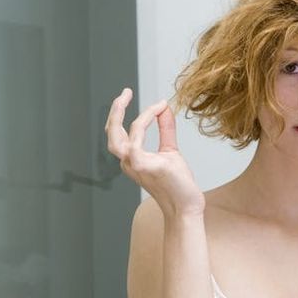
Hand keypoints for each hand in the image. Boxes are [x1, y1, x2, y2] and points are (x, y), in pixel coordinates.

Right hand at [105, 88, 205, 216]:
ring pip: (117, 137)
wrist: (186, 206)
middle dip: (115, 111)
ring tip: (129, 97)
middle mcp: (129, 162)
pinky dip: (144, 123)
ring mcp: (135, 165)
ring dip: (122, 114)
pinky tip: (156, 113)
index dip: (136, 114)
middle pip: (111, 134)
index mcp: (133, 159)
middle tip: (125, 92)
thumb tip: (164, 107)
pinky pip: (136, 141)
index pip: (122, 133)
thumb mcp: (170, 150)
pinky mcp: (145, 167)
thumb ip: (166, 129)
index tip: (159, 104)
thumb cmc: (178, 183)